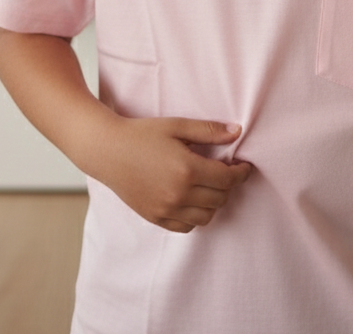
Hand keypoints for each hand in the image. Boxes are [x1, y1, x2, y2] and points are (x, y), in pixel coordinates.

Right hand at [93, 115, 252, 232]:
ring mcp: (166, 209)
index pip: (228, 179)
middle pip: (220, 199)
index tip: (244, 167)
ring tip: (209, 185)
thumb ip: (209, 131)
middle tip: (226, 172)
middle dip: (228, 186)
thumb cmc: (143, 134)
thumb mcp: (177, 126)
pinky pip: (187, 227)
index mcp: (187, 169)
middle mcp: (179, 194)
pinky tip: (192, 199)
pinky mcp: (155, 218)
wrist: (108, 151)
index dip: (241, 173)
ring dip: (214, 202)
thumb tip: (237, 133)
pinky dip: (195, 216)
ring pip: (207, 216)